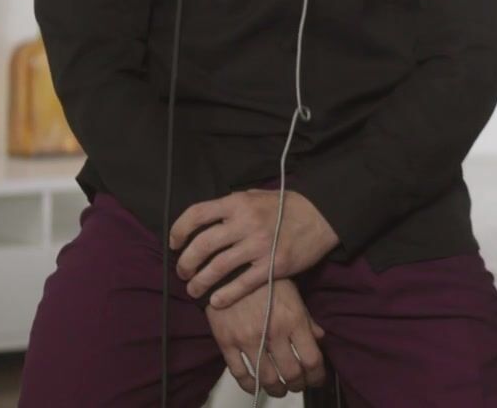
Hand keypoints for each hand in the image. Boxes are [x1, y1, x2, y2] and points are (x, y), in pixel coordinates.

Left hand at [171, 188, 340, 309]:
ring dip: (199, 282)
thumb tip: (207, 218)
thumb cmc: (289, 206)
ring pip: (217, 268)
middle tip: (182, 272)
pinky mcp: (273, 266)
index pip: (196, 214)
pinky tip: (216, 301)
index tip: (174, 243)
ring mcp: (259, 245)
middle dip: (185, 263)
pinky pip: (241, 284)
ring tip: (194, 289)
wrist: (322, 217)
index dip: (179, 230)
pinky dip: (224, 295)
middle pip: (202, 245)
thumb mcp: (258, 195)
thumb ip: (233, 205)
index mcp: (239, 203)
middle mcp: (246, 223)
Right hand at [203, 276, 326, 396]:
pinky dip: (249, 385)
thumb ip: (306, 319)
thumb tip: (319, 338)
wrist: (229, 269)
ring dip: (276, 389)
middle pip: (291, 373)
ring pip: (267, 378)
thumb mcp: (293, 294)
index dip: (317, 376)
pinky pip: (239, 373)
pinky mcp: (227, 342)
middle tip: (298, 386)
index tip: (317, 379)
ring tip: (279, 390)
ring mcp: (248, 339)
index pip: (312, 359)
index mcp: (293, 319)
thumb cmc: (264, 279)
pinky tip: (255, 386)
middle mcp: (273, 332)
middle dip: (298, 385)